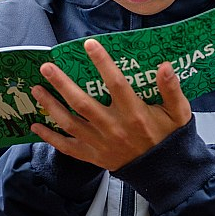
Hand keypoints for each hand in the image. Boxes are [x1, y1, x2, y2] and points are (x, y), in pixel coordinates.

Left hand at [30, 38, 192, 170]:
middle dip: (62, 84)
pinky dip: (50, 137)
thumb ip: (171, 89)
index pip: (115, 84)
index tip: (89, 44)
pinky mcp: (93, 156)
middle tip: (46, 67)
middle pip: (82, 103)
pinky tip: (36, 125)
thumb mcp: (178, 112)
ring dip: (51, 105)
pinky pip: (67, 147)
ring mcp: (100, 143)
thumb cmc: (169, 136)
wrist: (163, 171)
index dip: (102, 63)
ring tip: (36, 89)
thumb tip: (164, 66)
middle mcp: (114, 128)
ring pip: (69, 122)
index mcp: (135, 114)